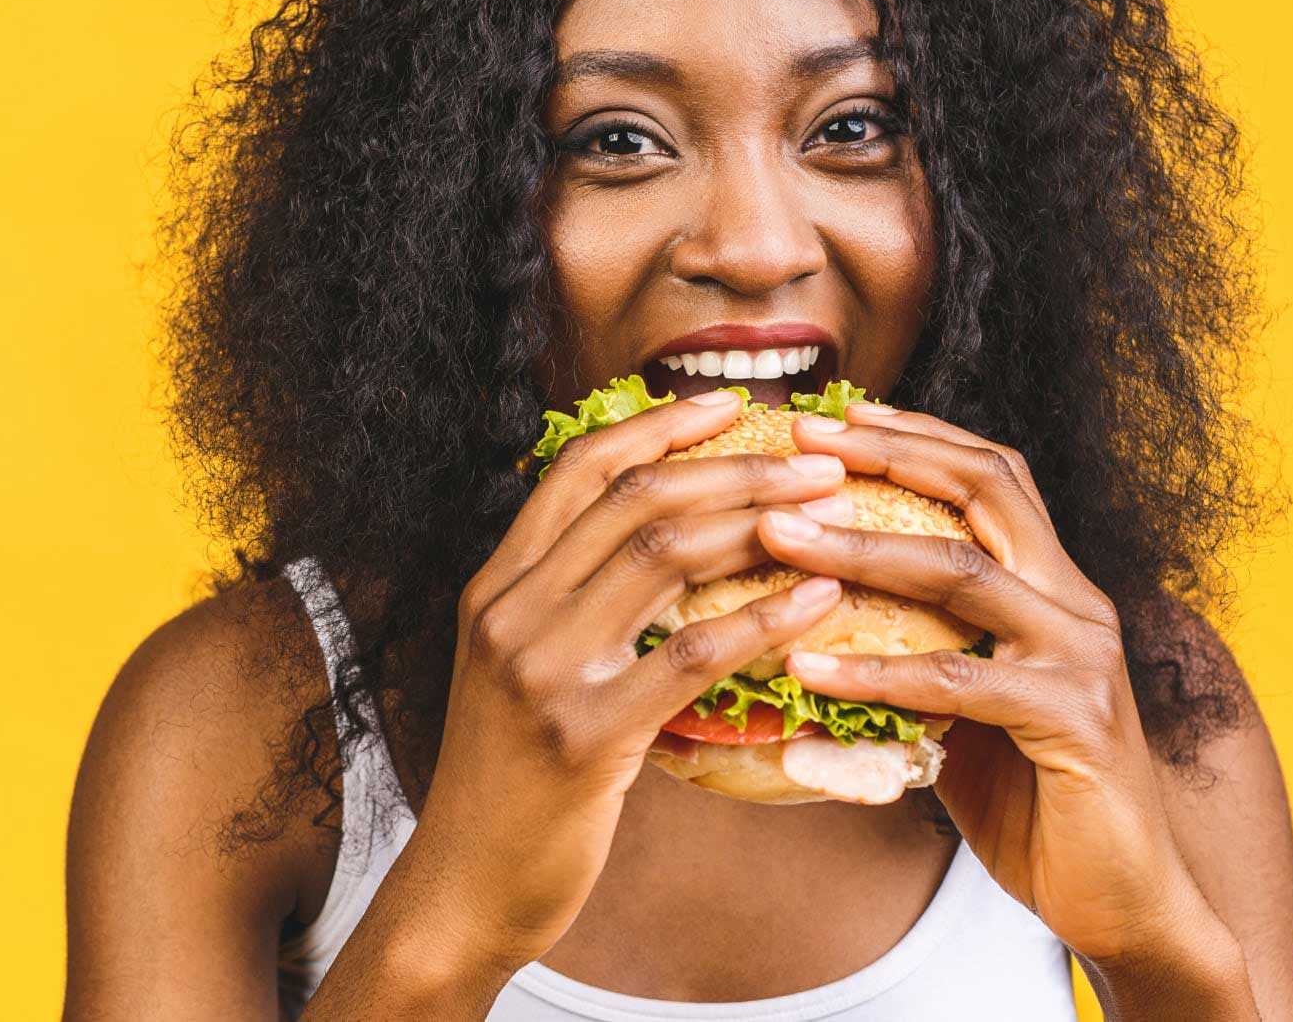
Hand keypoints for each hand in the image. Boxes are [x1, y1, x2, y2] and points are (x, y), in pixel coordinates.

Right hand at [412, 389, 852, 972]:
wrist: (463, 888)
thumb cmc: (510, 778)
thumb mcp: (519, 667)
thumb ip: (568, 600)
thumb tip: (664, 541)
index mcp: (496, 585)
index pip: (579, 468)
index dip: (657, 425)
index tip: (727, 404)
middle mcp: (510, 610)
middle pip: (636, 498)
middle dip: (734, 463)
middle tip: (813, 455)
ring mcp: (541, 669)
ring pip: (664, 554)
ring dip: (758, 518)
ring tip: (829, 505)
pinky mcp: (584, 735)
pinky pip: (692, 654)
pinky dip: (764, 616)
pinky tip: (818, 598)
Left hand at [753, 404, 1255, 1011]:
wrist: (1126, 898)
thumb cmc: (1033, 796)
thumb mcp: (964, 710)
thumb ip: (914, 656)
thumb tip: (801, 634)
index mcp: (1051, 585)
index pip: (989, 476)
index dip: (915, 435)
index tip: (835, 416)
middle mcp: (1073, 602)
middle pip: (985, 490)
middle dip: (889, 454)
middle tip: (803, 439)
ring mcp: (1079, 656)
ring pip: (963, 572)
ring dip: (861, 548)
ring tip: (780, 535)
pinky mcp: (1074, 720)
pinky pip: (957, 683)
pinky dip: (876, 670)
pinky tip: (809, 666)